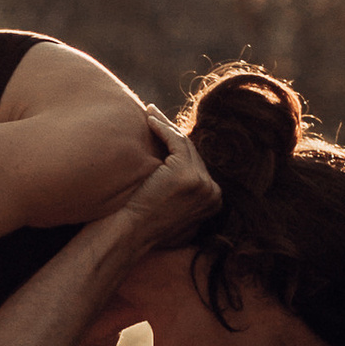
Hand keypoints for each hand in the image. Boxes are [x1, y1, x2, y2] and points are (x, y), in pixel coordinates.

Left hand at [125, 106, 216, 236]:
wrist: (131, 233)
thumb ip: (185, 197)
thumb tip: (180, 184)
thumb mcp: (174, 212)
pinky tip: (149, 119)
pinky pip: (175, 140)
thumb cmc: (143, 226)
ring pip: (184, 143)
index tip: (164, 132)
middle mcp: (212, 191)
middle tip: (156, 116)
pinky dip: (162, 127)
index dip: (179, 147)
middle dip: (173, 132)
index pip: (197, 164)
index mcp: (213, 200)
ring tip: (150, 112)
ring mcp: (201, 182)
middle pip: (192, 152)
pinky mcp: (185, 173)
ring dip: (166, 124)